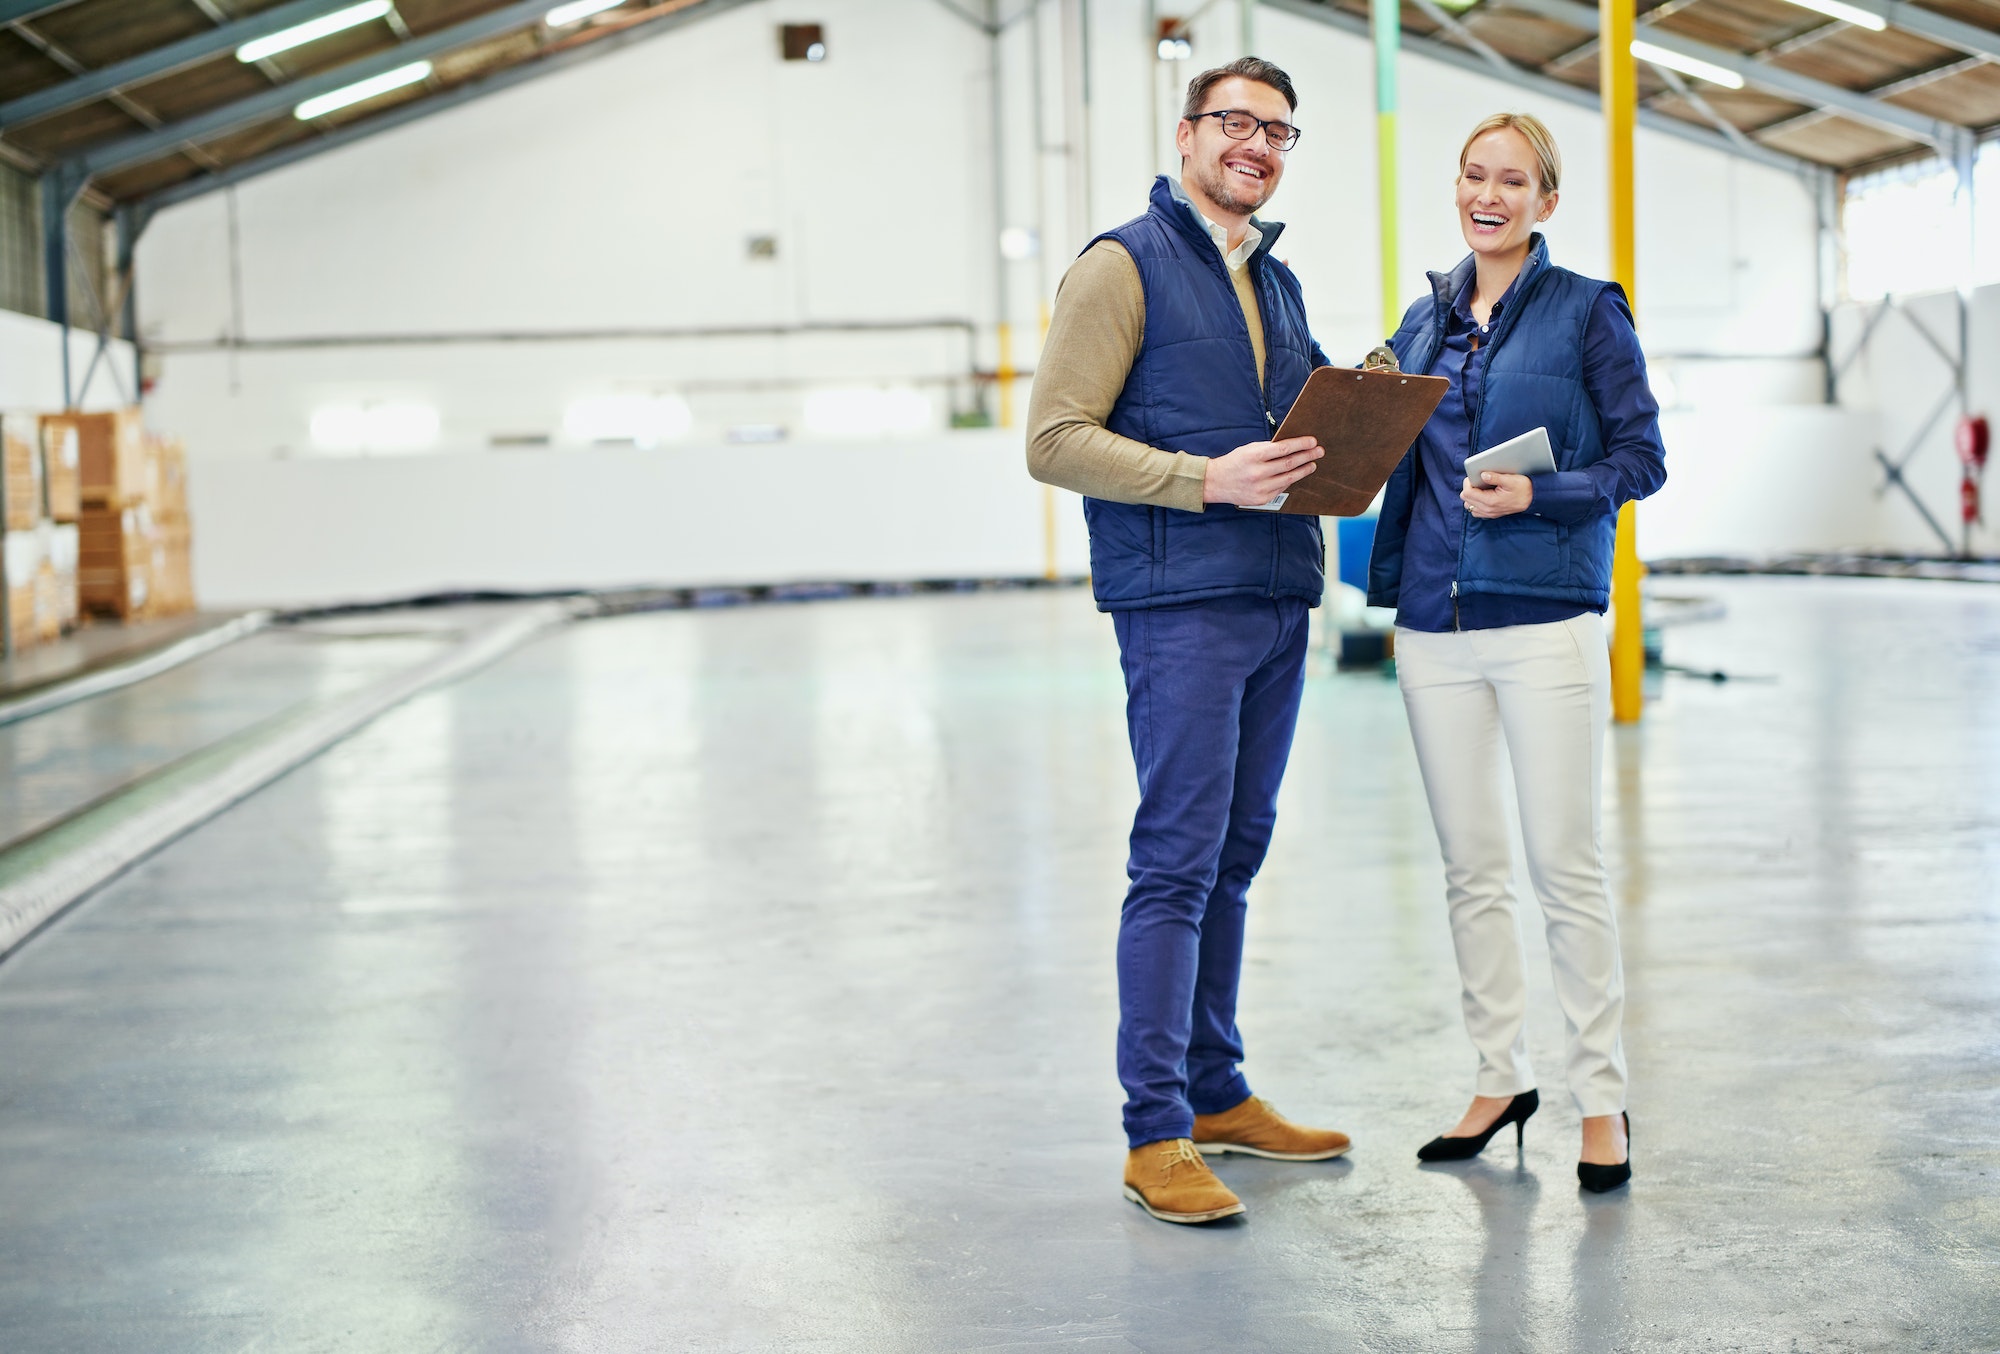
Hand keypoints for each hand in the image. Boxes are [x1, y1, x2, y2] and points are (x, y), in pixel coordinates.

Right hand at [1203, 435, 1322, 506]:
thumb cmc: (1234, 462)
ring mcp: (1260, 488)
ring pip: (1289, 477)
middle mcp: (1258, 473)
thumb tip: (1292, 446)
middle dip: (1307, 456)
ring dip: (1304, 470)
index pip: (1283, 449)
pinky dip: (1290, 480)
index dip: (1301, 444)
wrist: (1215, 482)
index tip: (1312, 441)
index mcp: (1254, 456)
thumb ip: (1268, 449)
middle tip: (1319, 451)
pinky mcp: (1262, 499)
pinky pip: (1281, 488)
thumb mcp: (1248, 450)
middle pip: (1290, 463)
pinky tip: (1296, 474)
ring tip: (1312, 464)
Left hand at [1462, 471, 1531, 517]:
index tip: (1473, 476)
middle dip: (1469, 488)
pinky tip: (1483, 495)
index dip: (1468, 483)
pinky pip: (1476, 511)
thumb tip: (1483, 475)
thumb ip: (1495, 477)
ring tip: (1480, 488)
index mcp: (1490, 501)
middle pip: (1466, 500)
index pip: (1467, 493)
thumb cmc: (1523, 488)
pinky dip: (1476, 503)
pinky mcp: (1491, 514)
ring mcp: (1489, 513)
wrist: (1532, 499)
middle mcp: (1487, 509)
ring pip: (1469, 506)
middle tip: (1477, 481)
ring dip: (1471, 496)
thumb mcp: (1511, 479)